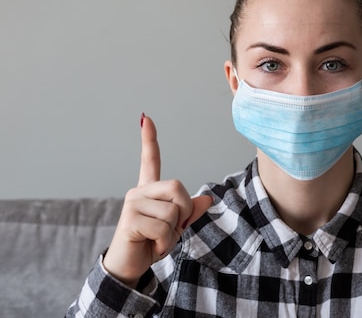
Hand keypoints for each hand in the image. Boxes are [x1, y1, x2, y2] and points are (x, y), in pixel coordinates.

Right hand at [103, 114, 212, 286]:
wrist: (130, 266)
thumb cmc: (150, 243)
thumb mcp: (175, 227)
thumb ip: (190, 213)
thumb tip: (208, 198)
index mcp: (149, 191)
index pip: (150, 160)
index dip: (149, 139)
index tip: (146, 118)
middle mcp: (138, 192)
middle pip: (178, 188)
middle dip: (184, 212)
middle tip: (171, 229)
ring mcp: (132, 204)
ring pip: (173, 211)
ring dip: (172, 232)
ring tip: (157, 240)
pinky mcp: (130, 219)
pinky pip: (163, 227)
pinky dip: (164, 243)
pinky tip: (151, 246)